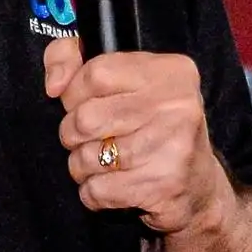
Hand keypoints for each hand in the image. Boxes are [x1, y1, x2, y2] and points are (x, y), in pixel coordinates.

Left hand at [45, 38, 226, 234]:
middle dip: (73, 134)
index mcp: (169, 72)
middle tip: (89, 139)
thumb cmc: (151, 125)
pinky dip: (94, 193)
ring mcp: (173, 146)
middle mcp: (177, 105)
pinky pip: (98, 190)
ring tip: (101, 164)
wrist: (197, 184)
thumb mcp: (123, 78)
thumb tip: (54, 85)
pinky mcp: (164, 185)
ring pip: (88, 158)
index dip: (74, 94)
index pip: (95, 72)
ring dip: (82, 166)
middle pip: (86, 118)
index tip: (81, 105)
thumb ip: (72, 58)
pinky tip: (112, 186)